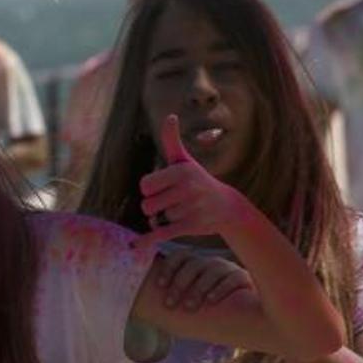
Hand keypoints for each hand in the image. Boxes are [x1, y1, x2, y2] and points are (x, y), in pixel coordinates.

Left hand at [133, 114, 247, 251]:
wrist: (226, 206)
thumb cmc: (198, 180)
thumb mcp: (184, 160)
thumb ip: (171, 140)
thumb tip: (169, 116)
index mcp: (181, 171)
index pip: (145, 185)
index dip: (149, 189)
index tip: (161, 188)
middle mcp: (187, 189)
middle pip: (147, 205)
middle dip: (154, 207)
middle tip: (170, 203)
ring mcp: (190, 208)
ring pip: (156, 219)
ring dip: (162, 219)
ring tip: (178, 213)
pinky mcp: (191, 226)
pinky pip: (162, 234)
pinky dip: (148, 241)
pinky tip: (136, 246)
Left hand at [150, 250, 254, 310]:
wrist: (243, 315)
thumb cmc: (208, 308)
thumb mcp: (187, 299)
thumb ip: (171, 295)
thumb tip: (140, 304)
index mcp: (196, 263)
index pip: (180, 257)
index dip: (168, 268)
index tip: (159, 285)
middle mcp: (211, 262)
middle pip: (194, 265)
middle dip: (180, 284)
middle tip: (170, 303)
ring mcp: (229, 269)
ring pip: (212, 270)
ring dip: (198, 288)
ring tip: (189, 307)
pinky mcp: (244, 278)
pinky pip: (232, 278)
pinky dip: (220, 289)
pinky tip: (211, 301)